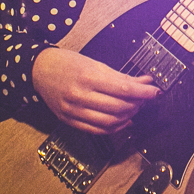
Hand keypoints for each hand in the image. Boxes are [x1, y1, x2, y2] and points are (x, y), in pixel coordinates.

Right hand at [32, 46, 160, 134]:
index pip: (124, 89)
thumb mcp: (95, 64)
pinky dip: (114, 128)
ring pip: (109, 122)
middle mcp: (80, 96)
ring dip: (127, 117)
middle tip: (144, 99)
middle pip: (118, 107)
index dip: (143, 92)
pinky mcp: (69, 121)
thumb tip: (144, 82)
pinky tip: (122, 121)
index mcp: (88, 77)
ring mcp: (73, 111)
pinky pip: (96, 130)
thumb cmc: (68, 63)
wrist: (39, 70)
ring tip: (134, 108)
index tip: (154, 92)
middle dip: (137, 104)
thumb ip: (121, 76)